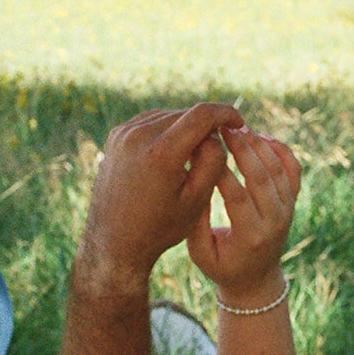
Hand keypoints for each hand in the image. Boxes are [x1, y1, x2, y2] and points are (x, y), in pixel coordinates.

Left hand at [76, 103, 243, 294]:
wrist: (114, 241)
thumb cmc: (160, 226)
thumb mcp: (197, 199)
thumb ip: (214, 160)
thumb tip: (216, 132)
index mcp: (161, 153)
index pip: (202, 114)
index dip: (226, 113)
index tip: (239, 122)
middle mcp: (139, 136)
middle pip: (186, 114)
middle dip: (205, 127)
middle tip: (214, 152)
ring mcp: (123, 133)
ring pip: (169, 116)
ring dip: (185, 129)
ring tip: (191, 158)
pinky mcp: (116, 135)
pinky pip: (151, 121)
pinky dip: (166, 131)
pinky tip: (171, 154)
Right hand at [187, 126, 300, 307]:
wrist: (255, 280)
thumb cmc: (221, 266)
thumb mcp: (200, 252)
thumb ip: (197, 221)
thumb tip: (195, 182)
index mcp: (250, 237)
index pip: (237, 197)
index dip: (221, 171)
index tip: (204, 148)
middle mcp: (275, 222)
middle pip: (262, 178)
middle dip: (242, 149)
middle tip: (223, 128)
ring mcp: (287, 211)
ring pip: (278, 170)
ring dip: (259, 145)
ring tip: (238, 127)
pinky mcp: (292, 202)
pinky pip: (293, 170)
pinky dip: (282, 150)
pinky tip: (262, 136)